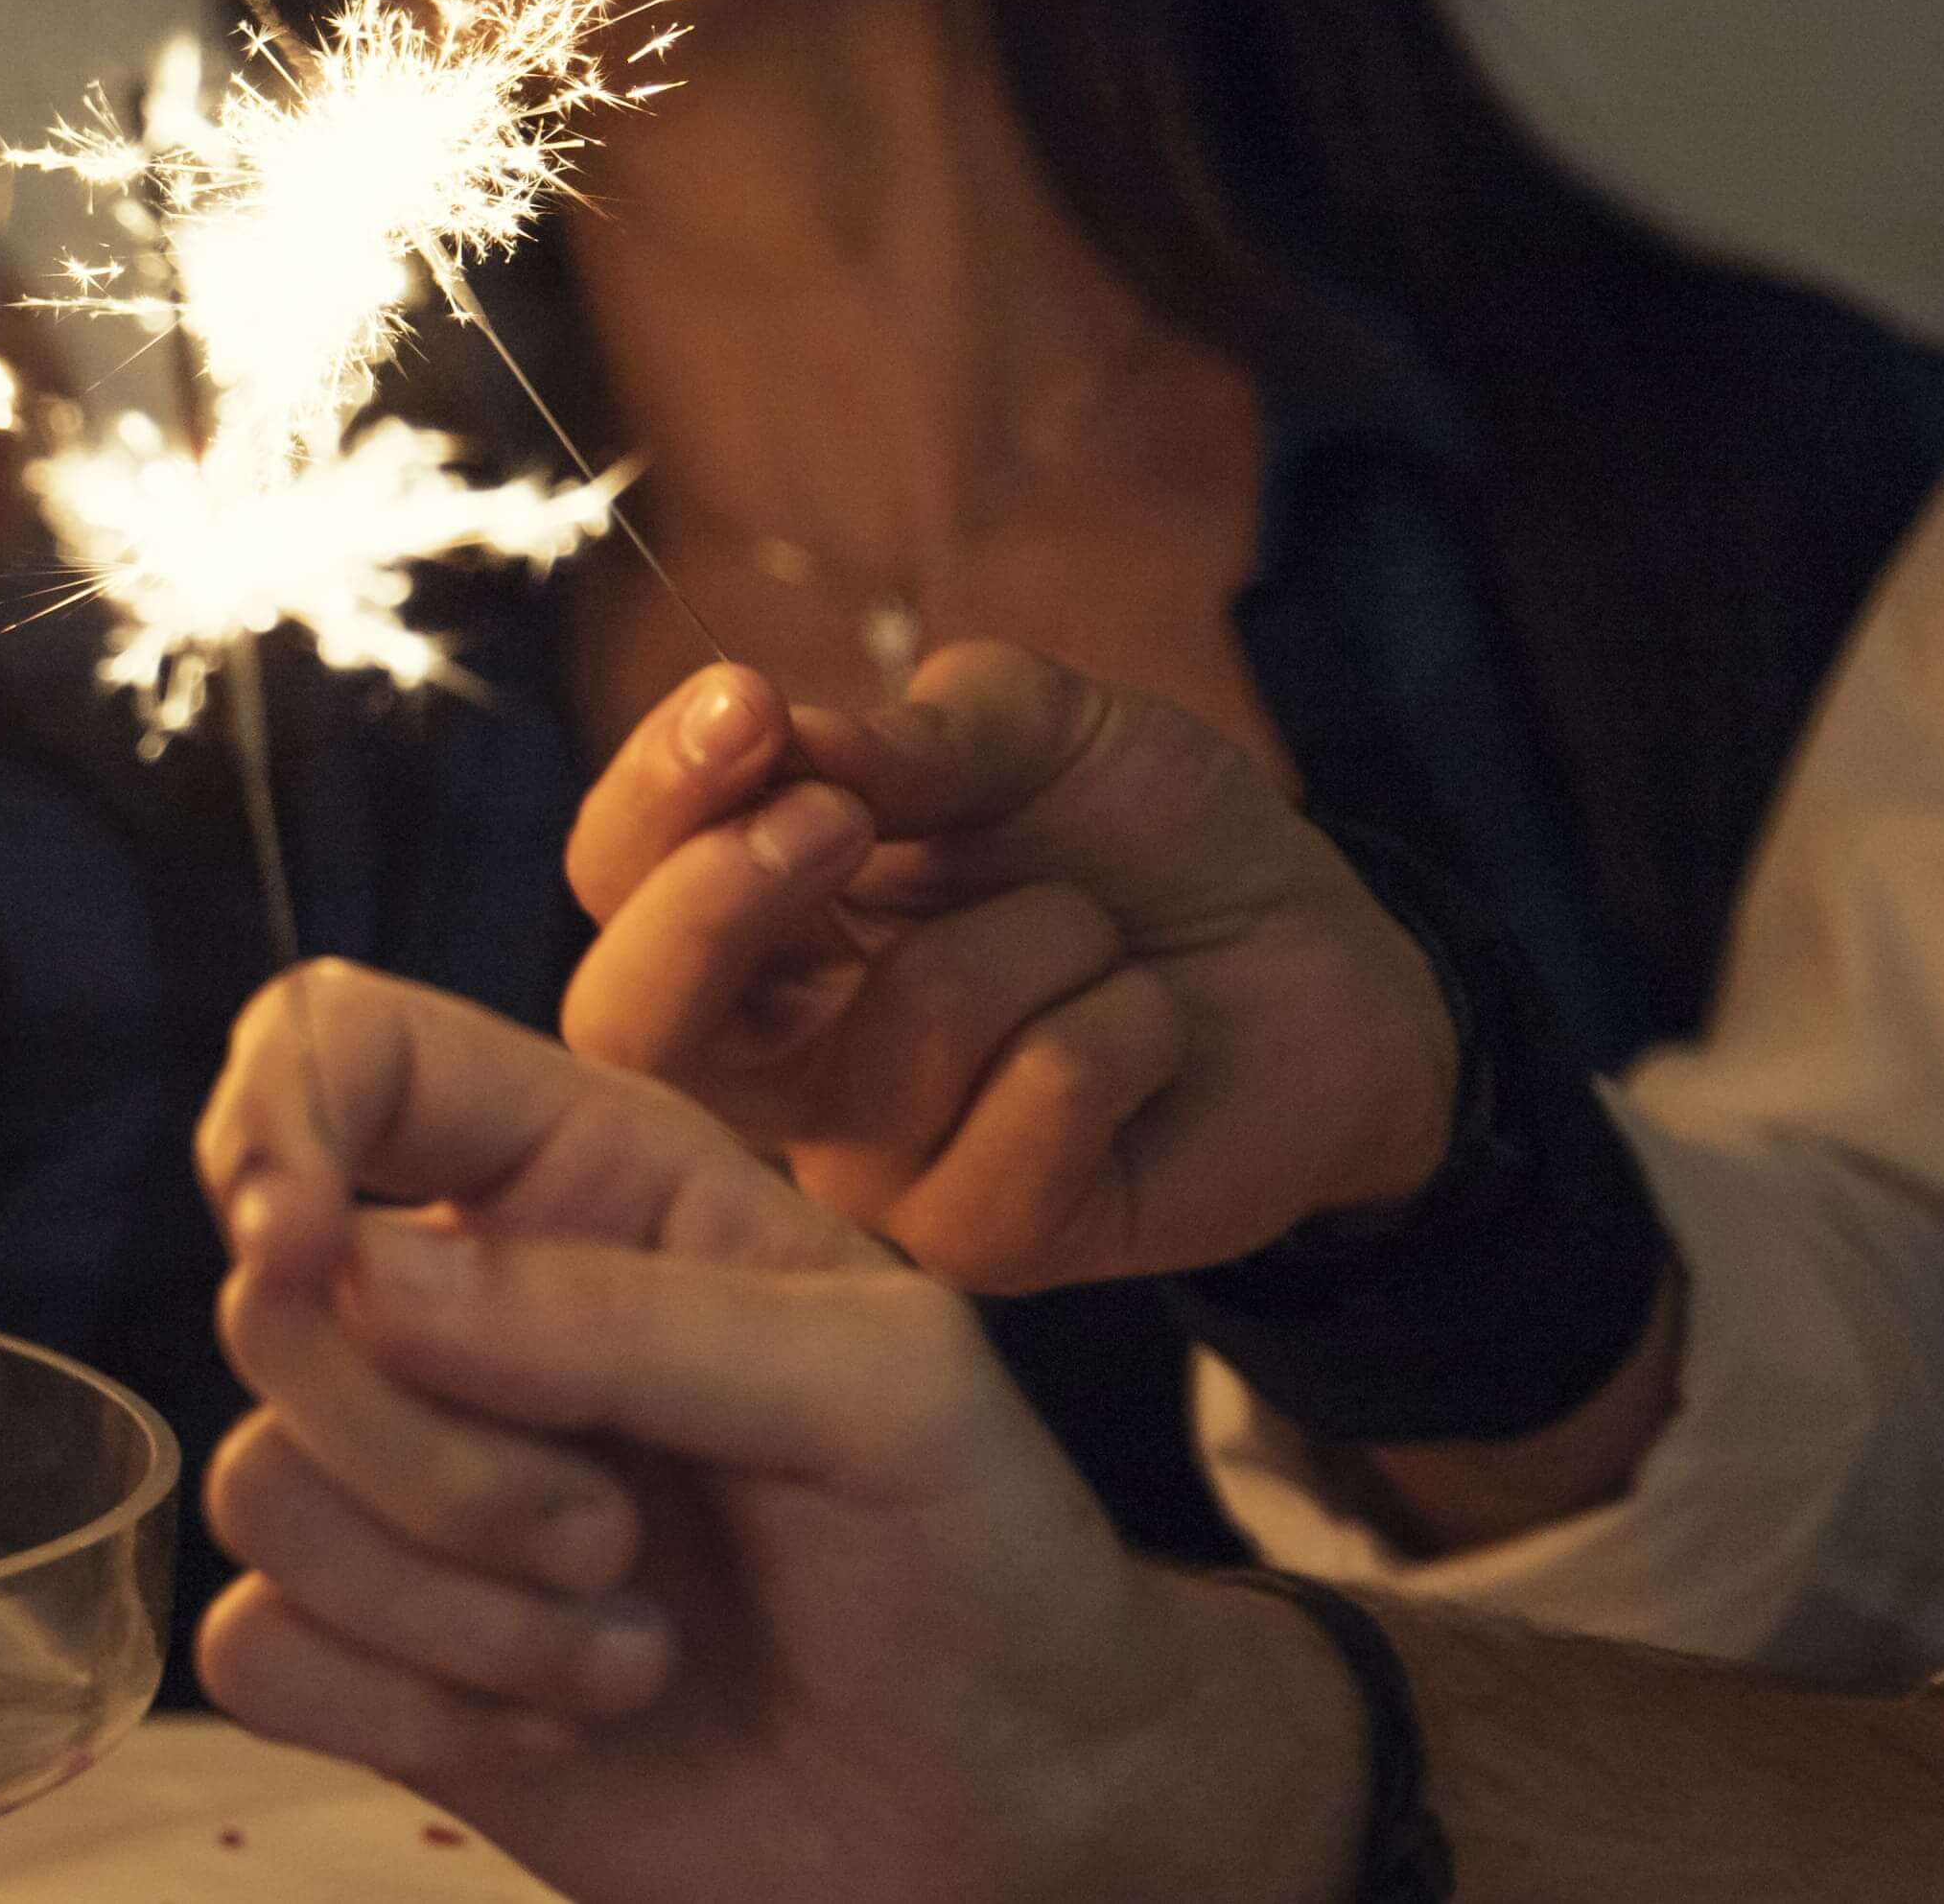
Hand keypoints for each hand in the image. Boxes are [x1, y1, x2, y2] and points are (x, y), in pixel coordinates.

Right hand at [193, 964, 1358, 1903]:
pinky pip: (252, 1649)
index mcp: (588, 1183)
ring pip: (259, 1493)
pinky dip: (404, 1709)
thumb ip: (634, 1312)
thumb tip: (360, 1271)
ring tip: (632, 1646)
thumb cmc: (983, 1565)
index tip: (305, 1249)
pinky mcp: (371, 1653)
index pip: (351, 1048)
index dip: (280, 1118)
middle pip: (275, 1313)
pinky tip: (555, 1723)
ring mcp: (408, 1489)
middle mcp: (467, 1315)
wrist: (1004, 1814)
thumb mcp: (887, 1388)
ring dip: (457, 1610)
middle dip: (438, 1460)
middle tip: (617, 1537)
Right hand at [558, 647, 1451, 1288]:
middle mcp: (778, 1066)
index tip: (747, 704)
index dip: (655, 800)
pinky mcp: (991, 1240)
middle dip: (720, 905)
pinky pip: (1040, 1095)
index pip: (616, 881)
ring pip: (905, 1032)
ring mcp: (873, 1165)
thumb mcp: (1037, 730)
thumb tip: (787, 735)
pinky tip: (1148, 1033)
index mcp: (753, 931)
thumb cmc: (1148, 843)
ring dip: (1048, 934)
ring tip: (1099, 939)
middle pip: (637, 1023)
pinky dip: (1128, 1022)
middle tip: (842, 816)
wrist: (1327, 959)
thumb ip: (914, 729)